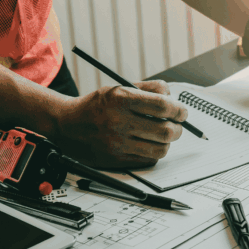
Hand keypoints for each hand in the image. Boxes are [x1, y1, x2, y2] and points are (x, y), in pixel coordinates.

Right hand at [54, 80, 187, 168]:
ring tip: (162, 135)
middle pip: (166, 131)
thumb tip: (173, 97)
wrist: (66, 125)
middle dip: (178, 128)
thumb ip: (149, 89)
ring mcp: (117, 144)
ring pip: (160, 149)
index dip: (179, 110)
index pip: (163, 106)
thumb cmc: (98, 105)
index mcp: (121, 99)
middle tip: (176, 125)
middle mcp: (119, 122)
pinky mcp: (116, 160)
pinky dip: (153, 152)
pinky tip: (147, 144)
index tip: (182, 112)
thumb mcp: (120, 87)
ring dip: (167, 142)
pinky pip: (148, 160)